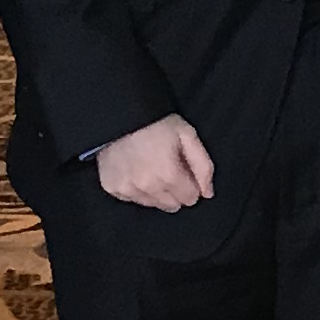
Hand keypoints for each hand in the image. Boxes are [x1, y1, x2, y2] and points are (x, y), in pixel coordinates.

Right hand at [94, 114, 216, 212]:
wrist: (120, 113)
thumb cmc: (155, 122)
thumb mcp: (188, 135)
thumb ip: (203, 166)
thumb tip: (208, 193)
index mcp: (168, 174)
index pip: (190, 199)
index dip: (190, 184)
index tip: (183, 170)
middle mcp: (147, 186)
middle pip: (172, 205)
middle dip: (174, 190)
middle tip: (167, 167)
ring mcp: (127, 188)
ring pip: (152, 204)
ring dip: (155, 191)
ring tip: (150, 167)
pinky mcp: (111, 187)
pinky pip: (131, 199)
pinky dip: (135, 188)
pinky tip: (135, 170)